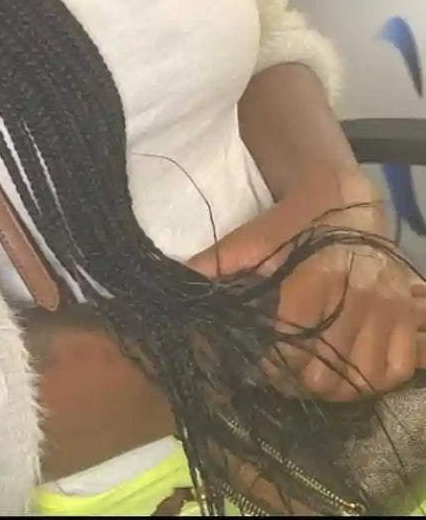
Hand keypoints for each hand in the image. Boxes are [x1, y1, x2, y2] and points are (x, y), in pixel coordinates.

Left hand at [192, 165, 425, 400]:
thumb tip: (181, 283)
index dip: (265, 361)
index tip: (254, 358)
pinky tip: (349, 367)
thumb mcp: (257, 236)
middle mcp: (357, 300)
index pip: (289, 344)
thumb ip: (221, 262)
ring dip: (330, 386)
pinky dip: (370, 379)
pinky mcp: (406, 318)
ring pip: (357, 381)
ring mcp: (387, 312)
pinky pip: (394, 372)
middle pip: (322, 374)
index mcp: (315, 279)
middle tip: (279, 369)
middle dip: (294, 379)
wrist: (350, 198)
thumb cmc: (298, 220)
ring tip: (310, 372)